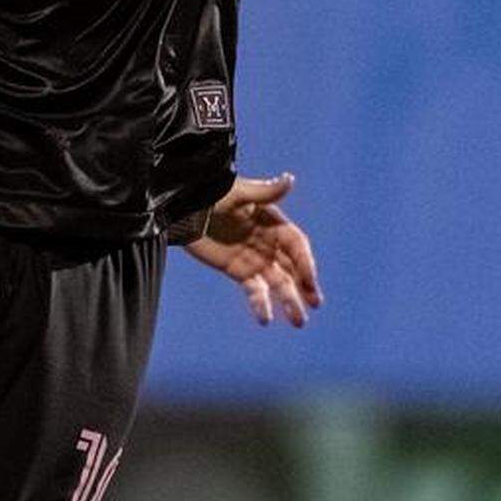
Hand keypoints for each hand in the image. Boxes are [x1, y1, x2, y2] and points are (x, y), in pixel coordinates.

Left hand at [184, 172, 321, 327]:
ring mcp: (255, 258)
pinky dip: (261, 305)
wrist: (185, 209)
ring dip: (289, 301)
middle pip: (292, 267)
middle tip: (315, 303)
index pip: (296, 244)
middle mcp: (268, 242)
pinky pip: (254, 291)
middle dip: (305, 285)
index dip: (305, 261)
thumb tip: (290, 179)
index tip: (310, 280)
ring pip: (278, 283)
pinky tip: (265, 320)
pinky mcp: (239, 271)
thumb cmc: (213, 194)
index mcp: (273, 222)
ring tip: (299, 322)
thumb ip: (265, 191)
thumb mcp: (238, 193)